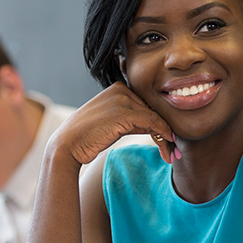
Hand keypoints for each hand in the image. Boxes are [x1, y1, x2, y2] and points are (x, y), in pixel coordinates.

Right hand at [50, 82, 177, 164]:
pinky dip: (164, 133)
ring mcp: (122, 99)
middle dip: (164, 130)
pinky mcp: (125, 111)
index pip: (145, 104)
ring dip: (167, 136)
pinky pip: (153, 121)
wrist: (68, 145)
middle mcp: (121, 89)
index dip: (159, 122)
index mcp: (117, 88)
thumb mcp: (114, 124)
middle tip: (174, 149)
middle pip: (152, 109)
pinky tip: (169, 144)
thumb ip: (134, 120)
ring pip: (155, 116)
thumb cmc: (88, 137)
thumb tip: (157, 127)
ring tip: (172, 153)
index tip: (169, 139)